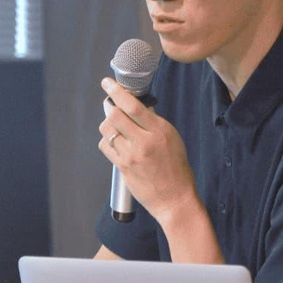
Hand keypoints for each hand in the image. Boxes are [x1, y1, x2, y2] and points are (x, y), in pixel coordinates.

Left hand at [97, 77, 198, 224]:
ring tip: (116, 128)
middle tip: (110, 104)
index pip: (134, 106)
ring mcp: (131, 155)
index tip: (107, 82)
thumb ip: (154, 123)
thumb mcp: (173, 139)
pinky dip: (107, 141)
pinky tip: (115, 143)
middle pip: (115, 115)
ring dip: (108, 124)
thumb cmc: (176, 169)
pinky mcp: (123, 167)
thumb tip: (136, 108)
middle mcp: (144, 141)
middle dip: (109, 106)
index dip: (117, 91)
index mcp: (160, 131)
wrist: (175, 199)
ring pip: (107, 130)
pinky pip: (106, 147)